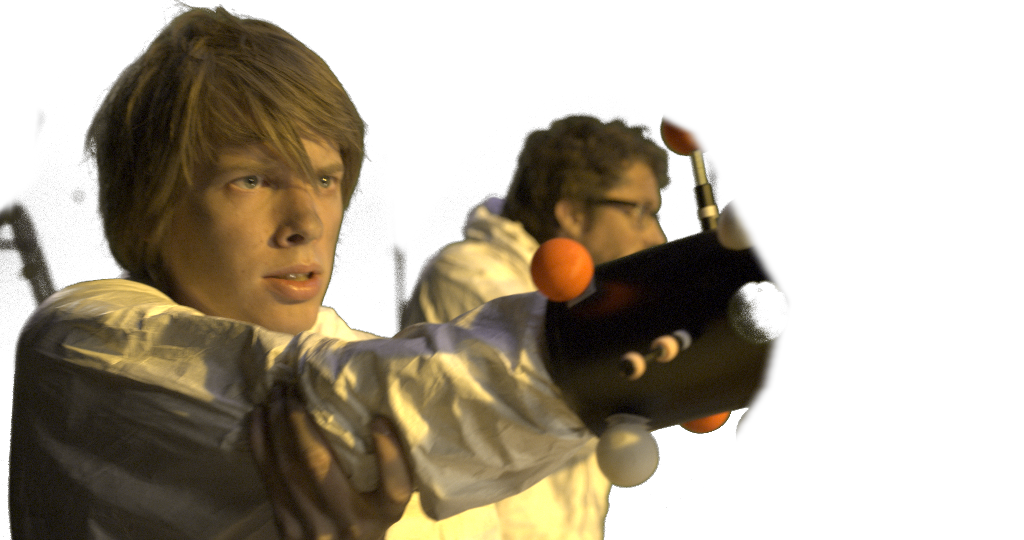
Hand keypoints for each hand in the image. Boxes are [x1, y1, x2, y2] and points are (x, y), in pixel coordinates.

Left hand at [250, 382, 412, 538]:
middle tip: (292, 386)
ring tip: (275, 393)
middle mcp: (344, 523)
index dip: (388, 452)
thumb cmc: (368, 522)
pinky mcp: (284, 527)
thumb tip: (378, 421)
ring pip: (287, 469)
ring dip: (276, 426)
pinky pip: (268, 480)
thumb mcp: (390, 504)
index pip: (393, 487)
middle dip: (300, 420)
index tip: (378, 420)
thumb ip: (394, 469)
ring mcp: (309, 527)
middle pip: (318, 465)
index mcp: (378, 516)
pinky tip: (257, 419)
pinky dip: (260, 445)